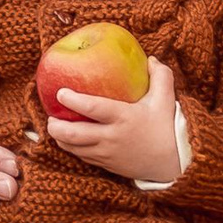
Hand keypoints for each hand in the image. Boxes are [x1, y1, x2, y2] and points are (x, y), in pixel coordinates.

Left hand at [48, 59, 184, 184]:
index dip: (73, 100)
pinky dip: (71, 147)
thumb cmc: (166, 126)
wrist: (171, 162)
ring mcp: (106, 153)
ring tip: (54, 126)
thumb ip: (160, 75)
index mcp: (124, 117)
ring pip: (74, 148)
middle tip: (50, 116)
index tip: (60, 92)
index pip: (93, 108)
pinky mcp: (105, 164)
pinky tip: (68, 139)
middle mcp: (111, 136)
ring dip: (60, 138)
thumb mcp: (166, 98)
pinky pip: (82, 156)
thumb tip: (149, 58)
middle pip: (74, 134)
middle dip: (56, 126)